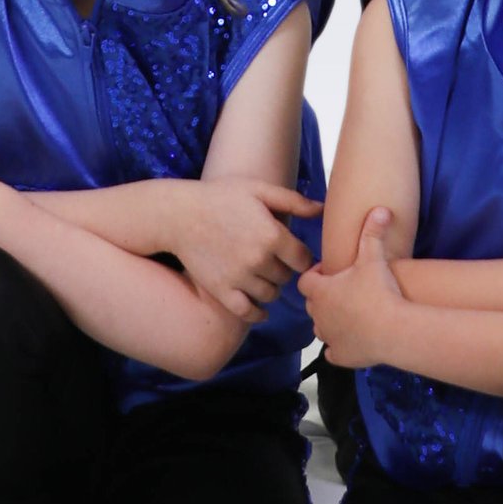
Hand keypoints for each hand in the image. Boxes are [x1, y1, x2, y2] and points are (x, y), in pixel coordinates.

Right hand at [166, 181, 317, 322]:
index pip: (303, 259)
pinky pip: (248, 313)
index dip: (300, 255)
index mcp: (272, 235)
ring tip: (261, 275)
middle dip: (283, 269)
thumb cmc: (220, 196)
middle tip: (273, 259)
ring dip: (270, 287)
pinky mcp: (222, 291)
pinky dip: (257, 313)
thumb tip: (323, 209)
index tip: (292, 251)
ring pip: (271, 295)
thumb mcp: (259, 190)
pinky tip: (259, 307)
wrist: (179, 214)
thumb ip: (294, 201)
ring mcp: (240, 278)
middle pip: (287, 277)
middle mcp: (259, 260)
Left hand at [300, 206, 405, 367]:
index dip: (317, 274)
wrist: (394, 330)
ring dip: (332, 320)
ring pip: (321, 328)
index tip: (333, 271)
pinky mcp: (341, 357)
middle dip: (324, 296)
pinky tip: (355, 338)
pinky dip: (341, 346)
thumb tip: (380, 209)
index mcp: (320, 291)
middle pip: (312, 303)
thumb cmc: (379, 292)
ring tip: (352, 313)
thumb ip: (373, 232)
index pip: (306, 280)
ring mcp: (328, 338)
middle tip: (345, 290)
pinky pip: (333, 352)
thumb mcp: (374, 258)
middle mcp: (318, 315)